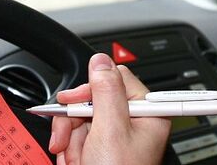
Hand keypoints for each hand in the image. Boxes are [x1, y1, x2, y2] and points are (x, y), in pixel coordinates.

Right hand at [48, 53, 170, 164]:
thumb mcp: (111, 130)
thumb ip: (105, 92)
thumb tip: (101, 60)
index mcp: (148, 114)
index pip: (116, 80)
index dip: (91, 90)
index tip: (73, 100)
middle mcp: (134, 124)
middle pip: (93, 102)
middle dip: (76, 123)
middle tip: (68, 140)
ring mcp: (115, 140)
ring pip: (81, 122)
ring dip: (72, 143)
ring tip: (78, 161)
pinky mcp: (100, 153)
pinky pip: (77, 141)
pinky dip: (71, 154)